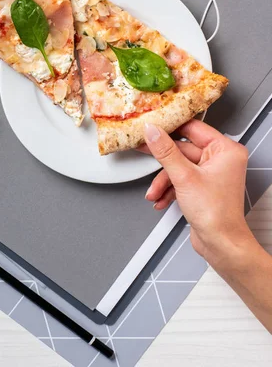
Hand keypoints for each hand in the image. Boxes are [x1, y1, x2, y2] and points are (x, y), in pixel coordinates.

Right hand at [142, 120, 251, 264]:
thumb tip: (153, 132)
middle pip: (183, 149)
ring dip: (164, 180)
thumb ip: (166, 152)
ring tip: (155, 191)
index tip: (153, 124)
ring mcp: (211, 173)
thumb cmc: (217, 215)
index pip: (193, 128)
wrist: (220, 244)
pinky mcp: (202, 186)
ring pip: (179, 166)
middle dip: (163, 162)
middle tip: (144, 150)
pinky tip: (161, 198)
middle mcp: (221, 159)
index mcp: (225, 150)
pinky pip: (181, 179)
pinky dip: (169, 189)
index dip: (171, 126)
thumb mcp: (184, 177)